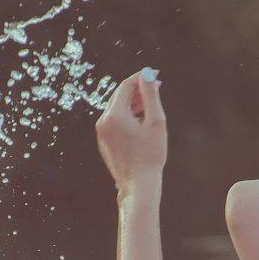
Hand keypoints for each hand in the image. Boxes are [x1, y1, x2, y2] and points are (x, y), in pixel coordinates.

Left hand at [96, 69, 166, 193]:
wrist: (139, 185)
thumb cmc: (151, 155)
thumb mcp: (156, 122)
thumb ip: (151, 95)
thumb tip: (147, 74)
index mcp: (115, 115)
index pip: (126, 86)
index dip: (142, 77)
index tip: (156, 74)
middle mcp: (103, 122)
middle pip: (120, 96)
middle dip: (138, 89)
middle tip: (156, 85)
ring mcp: (102, 133)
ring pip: (117, 110)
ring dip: (133, 103)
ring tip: (151, 102)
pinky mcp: (104, 143)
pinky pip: (115, 123)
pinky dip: (127, 116)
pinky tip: (142, 120)